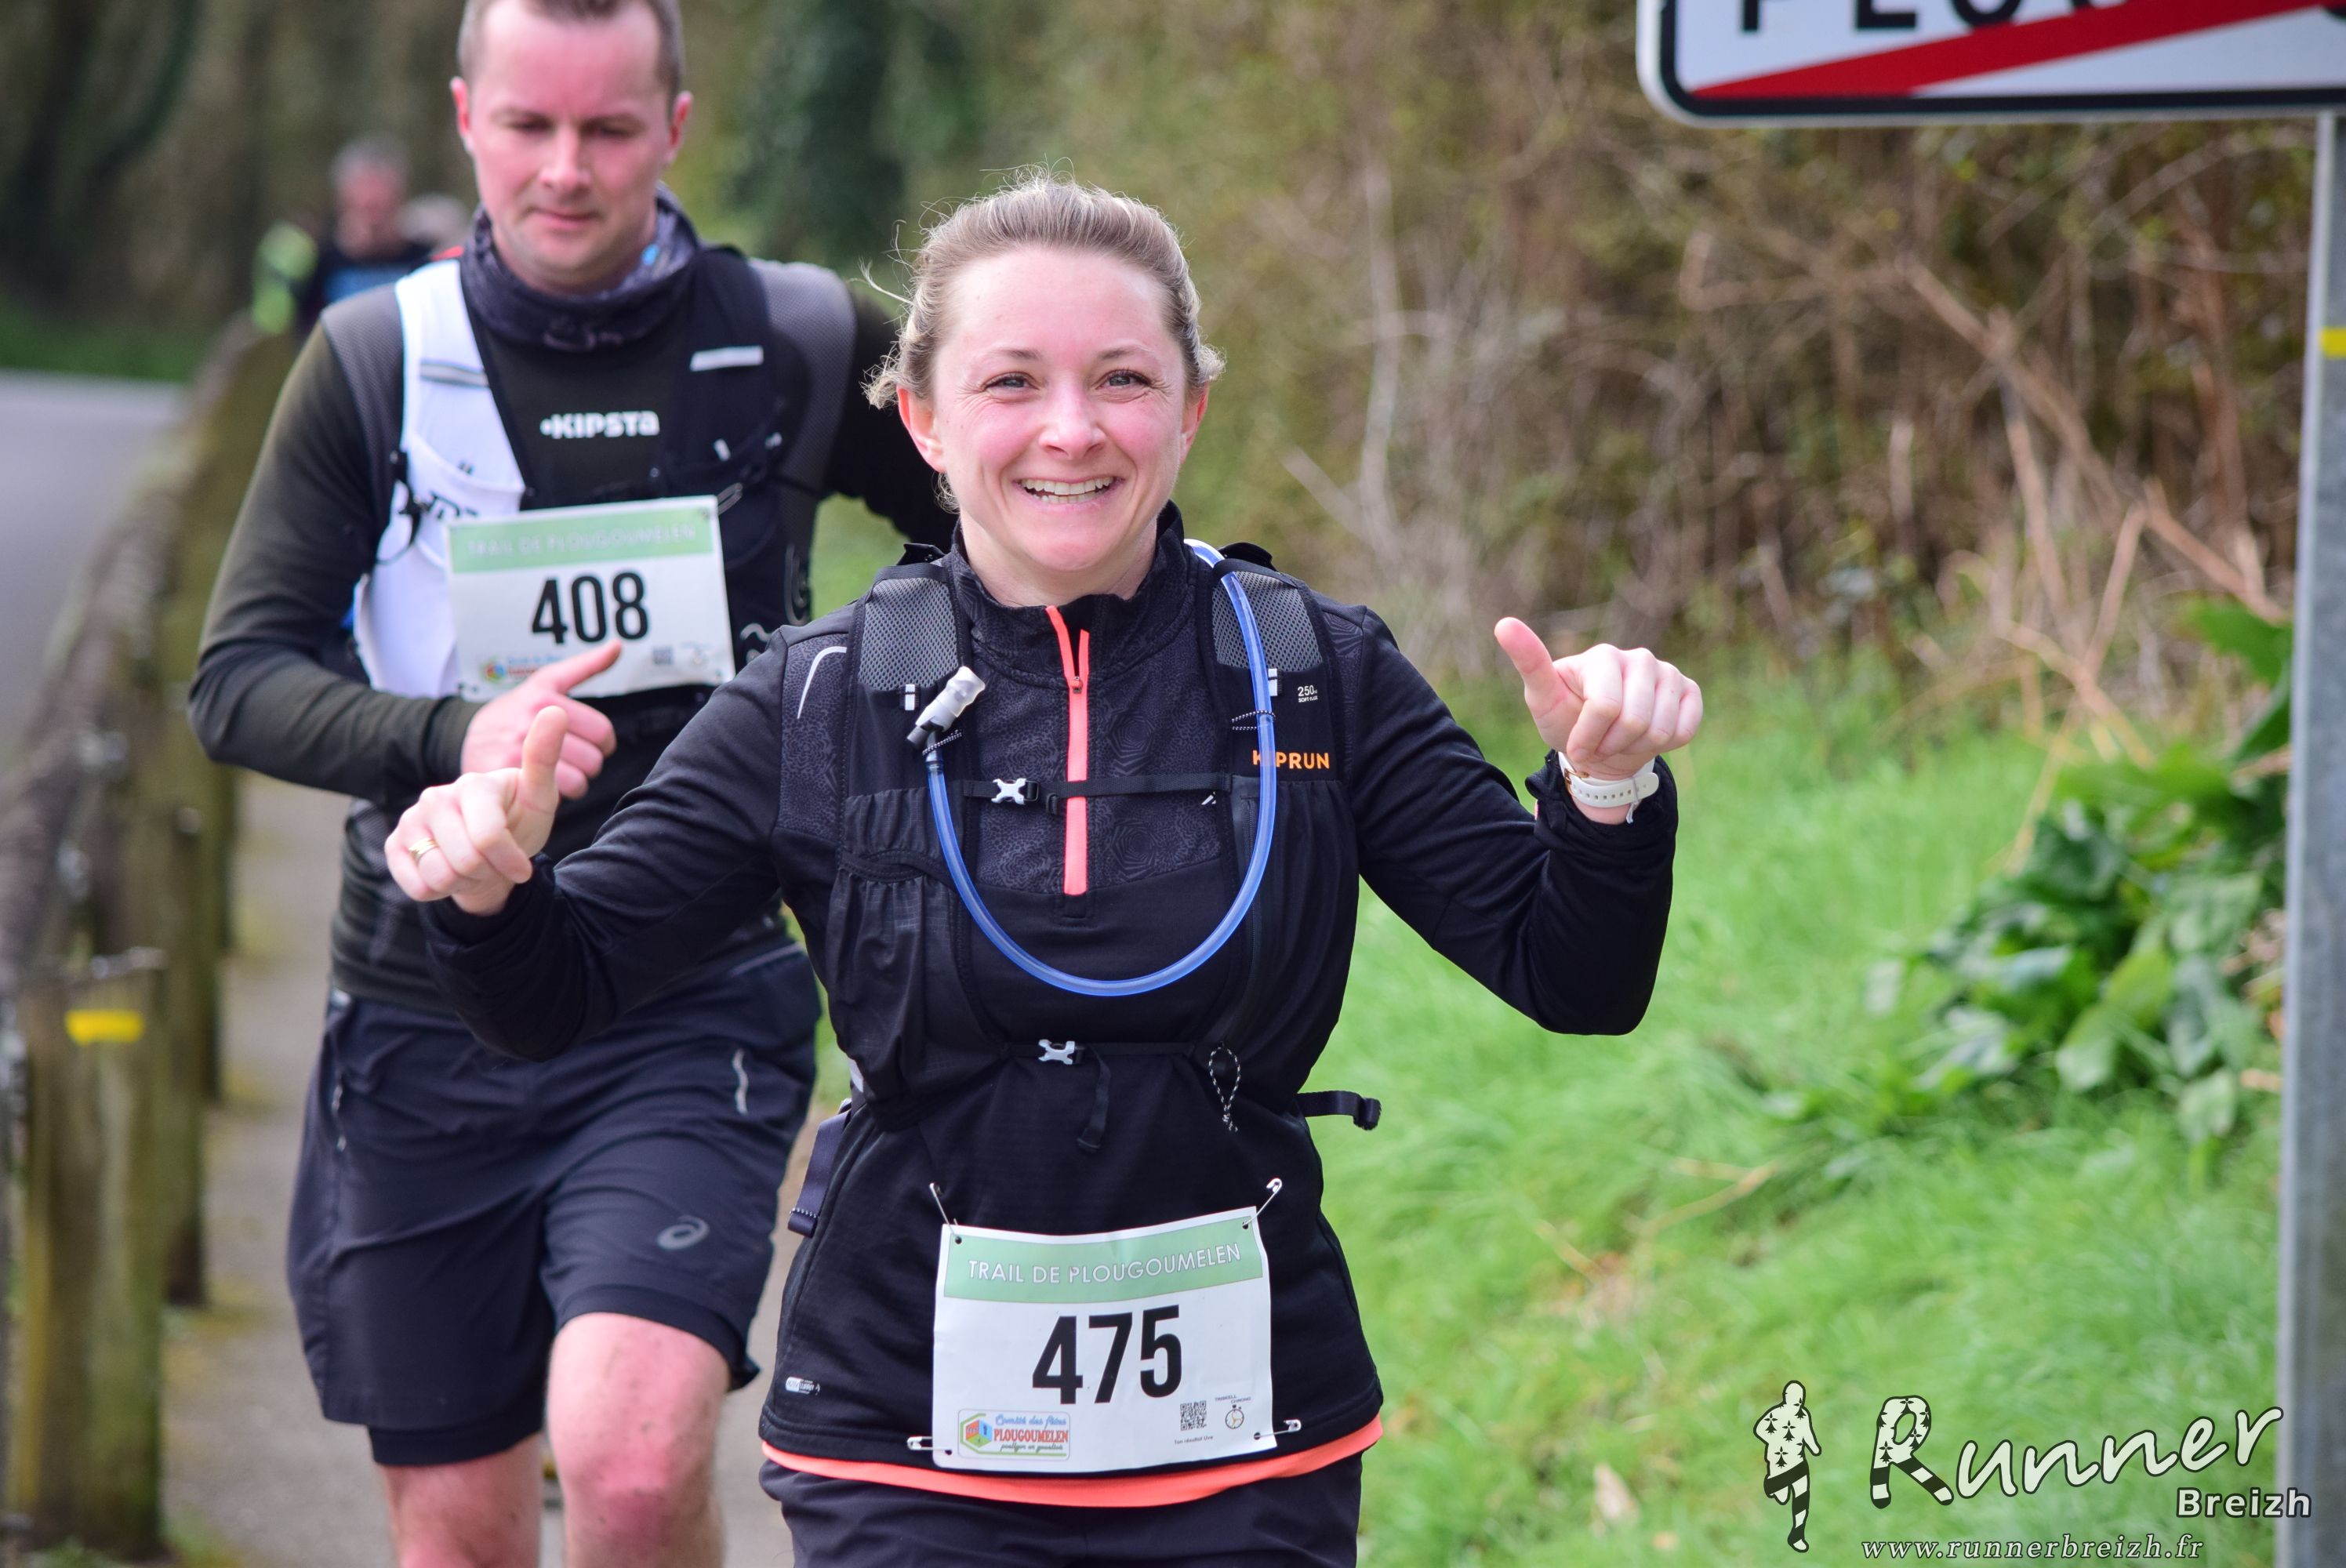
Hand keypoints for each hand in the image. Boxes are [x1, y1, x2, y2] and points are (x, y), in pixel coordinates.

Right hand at [388, 706, 570, 915]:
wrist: (491, 852)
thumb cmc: (518, 821)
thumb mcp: (541, 796)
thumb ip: (544, 757)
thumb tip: (555, 709)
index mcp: (473, 784)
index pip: (489, 838)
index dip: (509, 862)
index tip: (523, 866)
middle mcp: (436, 797)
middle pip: (465, 861)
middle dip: (487, 871)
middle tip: (495, 862)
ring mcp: (411, 820)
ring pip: (438, 876)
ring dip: (464, 882)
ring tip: (475, 865)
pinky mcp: (394, 845)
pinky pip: (416, 886)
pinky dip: (439, 890)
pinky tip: (450, 872)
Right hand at [460, 640, 620, 798]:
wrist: (465, 735)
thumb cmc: (515, 710)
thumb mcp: (545, 682)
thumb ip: (585, 667)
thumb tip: (617, 646)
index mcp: (546, 698)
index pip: (602, 731)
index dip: (605, 743)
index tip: (595, 745)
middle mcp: (532, 722)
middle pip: (592, 760)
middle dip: (590, 764)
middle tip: (576, 761)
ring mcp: (518, 749)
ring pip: (577, 782)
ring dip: (575, 784)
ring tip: (560, 773)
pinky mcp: (508, 776)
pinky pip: (552, 796)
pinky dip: (554, 795)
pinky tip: (543, 783)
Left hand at [1494, 618, 1702, 815]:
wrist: (1601, 747)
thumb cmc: (1567, 720)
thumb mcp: (1542, 698)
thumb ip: (1528, 663)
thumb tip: (1503, 623)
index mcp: (1602, 656)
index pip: (1604, 707)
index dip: (1588, 738)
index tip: (1574, 747)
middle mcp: (1640, 657)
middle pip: (1634, 721)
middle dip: (1611, 746)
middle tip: (1599, 744)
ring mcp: (1668, 673)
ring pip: (1659, 730)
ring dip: (1634, 749)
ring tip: (1618, 741)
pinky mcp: (1690, 691)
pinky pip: (1683, 730)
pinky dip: (1662, 747)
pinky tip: (1646, 737)